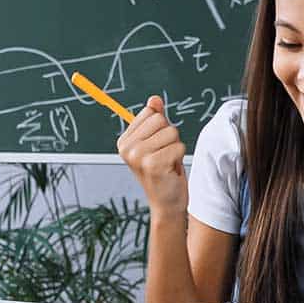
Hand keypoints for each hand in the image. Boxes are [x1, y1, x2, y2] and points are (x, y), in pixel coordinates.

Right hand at [117, 95, 187, 212]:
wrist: (166, 203)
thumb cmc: (163, 171)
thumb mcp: (157, 142)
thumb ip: (155, 119)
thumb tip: (154, 99)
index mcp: (124, 141)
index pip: (150, 112)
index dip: (160, 127)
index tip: (157, 146)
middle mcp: (127, 148)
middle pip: (160, 119)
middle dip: (169, 136)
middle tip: (164, 155)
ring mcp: (138, 157)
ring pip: (172, 132)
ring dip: (176, 147)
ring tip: (168, 163)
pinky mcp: (153, 165)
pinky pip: (178, 146)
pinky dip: (179, 157)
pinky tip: (171, 170)